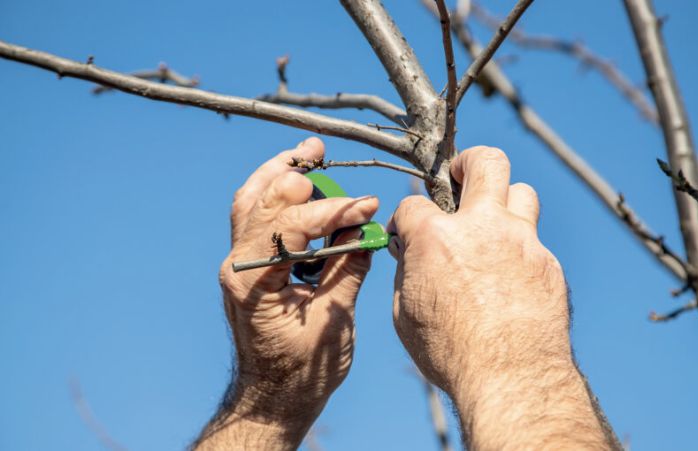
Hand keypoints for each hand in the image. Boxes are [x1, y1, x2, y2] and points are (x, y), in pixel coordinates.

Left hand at [195, 137, 378, 449]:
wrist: (272, 397)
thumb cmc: (301, 370)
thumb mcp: (333, 319)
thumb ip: (348, 267)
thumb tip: (364, 229)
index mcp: (254, 281)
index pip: (292, 224)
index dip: (334, 211)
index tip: (367, 207)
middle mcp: (238, 265)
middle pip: (260, 199)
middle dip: (295, 174)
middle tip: (319, 151)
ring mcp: (239, 263)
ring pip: (250, 201)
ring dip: (278, 175)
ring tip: (306, 154)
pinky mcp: (248, 266)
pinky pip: (255, 218)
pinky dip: (275, 196)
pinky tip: (297, 185)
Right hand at [388, 147, 614, 448]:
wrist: (512, 379)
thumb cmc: (451, 353)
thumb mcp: (405, 314)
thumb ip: (408, 272)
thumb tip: (410, 254)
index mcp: (436, 238)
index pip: (413, 205)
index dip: (405, 219)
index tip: (407, 234)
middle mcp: (482, 228)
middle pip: (485, 162)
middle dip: (469, 161)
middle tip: (461, 177)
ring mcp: (522, 242)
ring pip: (522, 193)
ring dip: (504, 202)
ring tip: (493, 225)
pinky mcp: (548, 263)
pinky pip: (535, 242)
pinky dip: (520, 251)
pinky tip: (511, 278)